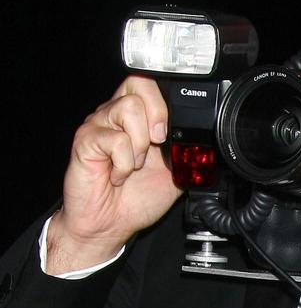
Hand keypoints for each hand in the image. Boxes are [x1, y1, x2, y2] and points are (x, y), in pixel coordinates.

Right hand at [46, 76, 181, 273]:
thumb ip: (187, 156)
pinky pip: (115, 139)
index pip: (151, 82)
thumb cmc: (136, 199)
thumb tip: (206, 148)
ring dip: (140, 143)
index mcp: (138, 118)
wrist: (111, 225)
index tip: (173, 131)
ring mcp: (99, 125)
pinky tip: (118, 176)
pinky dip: (124, 163)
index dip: (167, 98)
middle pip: (139, 82)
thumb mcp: (175, 176)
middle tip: (158, 142)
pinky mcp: (86, 141)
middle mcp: (116, 115)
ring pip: (128, 107)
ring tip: (135, 165)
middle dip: (157, 113)